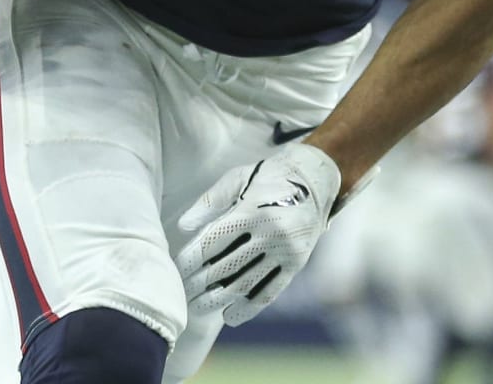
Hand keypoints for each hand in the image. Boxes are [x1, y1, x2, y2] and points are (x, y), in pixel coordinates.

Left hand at [175, 142, 340, 326]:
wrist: (315, 179)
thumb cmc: (267, 177)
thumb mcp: (238, 178)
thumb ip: (210, 202)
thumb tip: (183, 227)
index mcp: (252, 208)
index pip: (213, 241)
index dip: (191, 259)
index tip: (177, 268)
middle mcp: (270, 232)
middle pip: (226, 266)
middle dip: (200, 283)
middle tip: (183, 293)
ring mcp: (285, 251)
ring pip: (245, 284)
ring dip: (218, 300)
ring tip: (198, 307)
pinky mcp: (296, 264)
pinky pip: (270, 291)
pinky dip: (248, 307)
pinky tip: (230, 316)